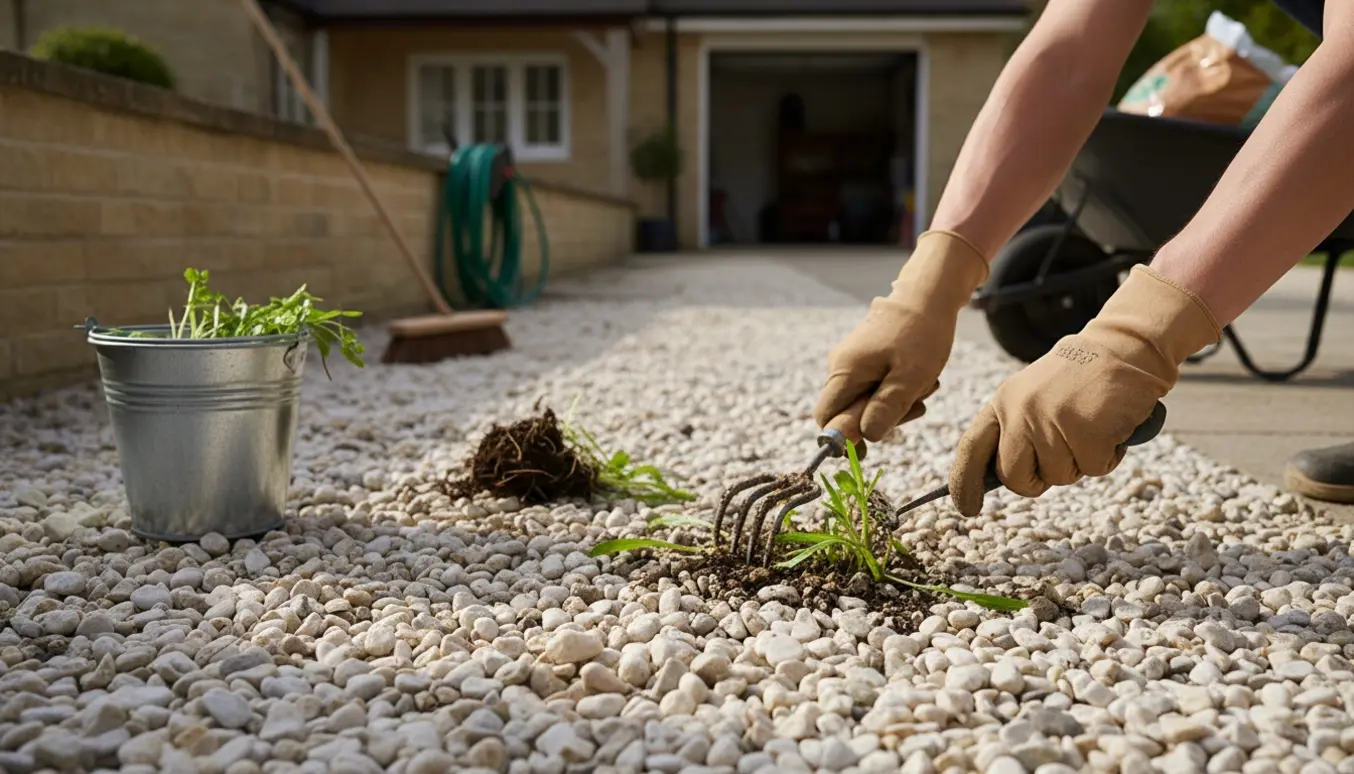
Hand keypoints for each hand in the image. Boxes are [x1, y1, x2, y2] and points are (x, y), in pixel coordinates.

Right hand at [814, 230, 989, 447]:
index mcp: (844, 371)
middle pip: (847, 413)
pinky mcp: (866, 359)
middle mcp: (840, 367)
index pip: (825, 418)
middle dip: (880, 418)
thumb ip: (884, 410)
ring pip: (866, 402)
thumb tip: (864, 438)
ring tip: (923, 386)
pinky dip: (898, 389)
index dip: (845, 435)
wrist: (929, 295)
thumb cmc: (921, 335)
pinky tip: (918, 378)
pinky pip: (876, 387)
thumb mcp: (909, 379)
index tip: (876, 437)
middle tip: (914, 405)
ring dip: (895, 404)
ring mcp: (853, 362)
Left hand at [948, 265, 1220, 515]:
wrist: (1126, 347)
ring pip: (1059, 477)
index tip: (967, 508)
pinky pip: (1094, 468)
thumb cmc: (1082, 379)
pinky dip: (1108, 456)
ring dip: (1081, 462)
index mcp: (1003, 401)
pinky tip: (1111, 427)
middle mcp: (1020, 410)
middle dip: (1039, 479)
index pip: (972, 448)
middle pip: (1015, 478)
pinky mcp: (1086, 429)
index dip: (965, 483)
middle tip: (1064, 455)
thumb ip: (1018, 430)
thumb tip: (1006, 478)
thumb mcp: (1035, 396)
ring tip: (1091, 427)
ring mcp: (1052, 420)